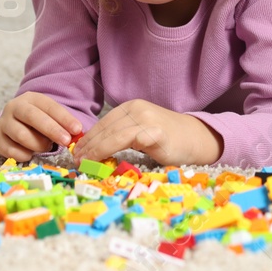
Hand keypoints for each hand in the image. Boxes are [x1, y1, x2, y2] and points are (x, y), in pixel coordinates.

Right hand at [0, 92, 82, 161]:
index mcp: (30, 98)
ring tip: (45, 147)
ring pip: (21, 135)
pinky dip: (25, 154)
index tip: (77, 129)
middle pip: (32, 116)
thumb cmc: (37, 122)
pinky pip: (11, 151)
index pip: (49, 106)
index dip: (64, 118)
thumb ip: (62, 124)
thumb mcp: (49, 116)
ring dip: (38, 144)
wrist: (13, 124)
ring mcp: (3, 123)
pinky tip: (31, 154)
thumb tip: (78, 133)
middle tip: (65, 141)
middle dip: (51, 129)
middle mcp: (13, 107)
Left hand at [71, 99, 223, 166]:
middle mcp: (137, 109)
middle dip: (87, 146)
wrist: (197, 139)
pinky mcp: (154, 133)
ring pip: (112, 135)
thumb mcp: (140, 131)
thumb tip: (95, 149)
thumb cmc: (168, 139)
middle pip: (105, 129)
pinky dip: (111, 150)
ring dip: (94, 151)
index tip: (76, 152)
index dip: (88, 138)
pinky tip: (102, 160)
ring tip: (83, 164)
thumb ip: (122, 135)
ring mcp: (146, 119)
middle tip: (75, 162)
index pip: (103, 123)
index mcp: (131, 107)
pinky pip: (127, 141)